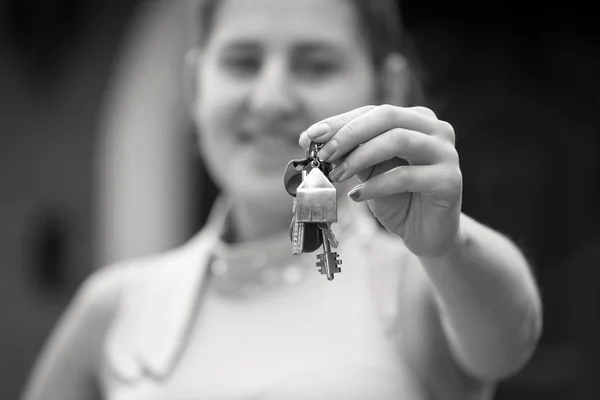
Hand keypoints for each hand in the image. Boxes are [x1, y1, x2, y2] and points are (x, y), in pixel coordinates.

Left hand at [299, 105, 462, 257]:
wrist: (428, 234)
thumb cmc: (398, 198)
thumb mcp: (370, 171)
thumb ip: (351, 153)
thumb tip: (312, 139)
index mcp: (417, 119)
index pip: (373, 112)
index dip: (339, 122)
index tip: (309, 136)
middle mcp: (436, 129)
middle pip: (387, 117)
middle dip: (349, 134)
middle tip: (324, 153)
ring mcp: (446, 153)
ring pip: (398, 140)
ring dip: (360, 156)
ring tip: (337, 174)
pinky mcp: (450, 181)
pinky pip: (406, 176)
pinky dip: (376, 185)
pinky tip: (358, 196)